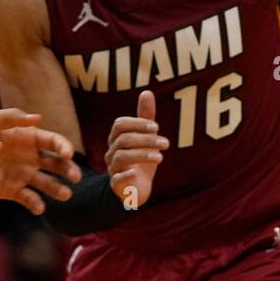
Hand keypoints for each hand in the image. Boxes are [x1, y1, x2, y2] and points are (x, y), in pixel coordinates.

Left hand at [0, 109, 81, 214]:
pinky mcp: (13, 190)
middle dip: (69, 170)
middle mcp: (32, 158)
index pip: (54, 142)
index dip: (64, 147)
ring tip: (65, 195)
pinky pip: (29, 198)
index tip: (68, 154)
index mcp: (30, 139)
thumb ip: (11, 117)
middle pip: (57, 164)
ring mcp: (24, 175)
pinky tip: (39, 208)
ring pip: (47, 183)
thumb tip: (38, 118)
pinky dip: (36, 204)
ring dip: (58, 189)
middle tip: (76, 177)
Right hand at [106, 91, 168, 206]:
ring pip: (121, 157)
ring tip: (161, 157)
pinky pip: (117, 180)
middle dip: (146, 139)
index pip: (120, 124)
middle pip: (124, 140)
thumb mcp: (146, 138)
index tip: (156, 127)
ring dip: (142, 154)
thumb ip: (146, 117)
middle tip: (167, 143)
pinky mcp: (118, 186)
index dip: (137, 123)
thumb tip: (147, 92)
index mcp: (117, 139)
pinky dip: (126, 175)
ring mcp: (113, 169)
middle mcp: (112, 153)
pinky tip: (137, 173)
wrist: (135, 188)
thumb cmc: (141, 159)